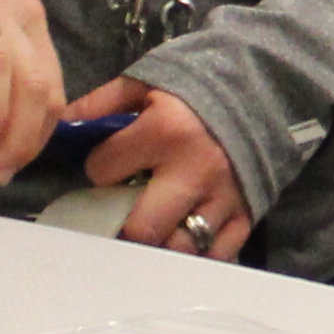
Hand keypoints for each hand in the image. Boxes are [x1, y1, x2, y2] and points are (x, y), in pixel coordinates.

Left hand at [69, 80, 250, 258]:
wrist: (269, 85)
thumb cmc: (202, 83)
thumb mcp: (150, 80)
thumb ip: (104, 101)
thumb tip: (64, 122)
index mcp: (165, 131)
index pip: (104, 170)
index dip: (100, 168)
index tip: (109, 164)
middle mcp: (193, 171)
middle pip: (140, 227)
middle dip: (122, 222)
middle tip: (123, 208)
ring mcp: (223, 197)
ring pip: (177, 248)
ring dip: (159, 240)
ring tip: (154, 223)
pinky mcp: (247, 214)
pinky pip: (216, 253)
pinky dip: (196, 251)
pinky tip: (184, 234)